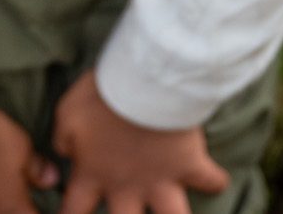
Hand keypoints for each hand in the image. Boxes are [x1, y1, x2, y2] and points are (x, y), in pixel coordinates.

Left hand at [52, 70, 228, 213]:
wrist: (144, 81)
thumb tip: (64, 154)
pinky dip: (216, 180)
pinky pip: (210, 180)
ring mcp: (161, 181)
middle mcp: (127, 187)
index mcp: (94, 175)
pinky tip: (219, 180)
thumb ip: (63, 140)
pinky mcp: (190, 166)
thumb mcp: (67, 113)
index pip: (74, 211)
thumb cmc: (101, 94)